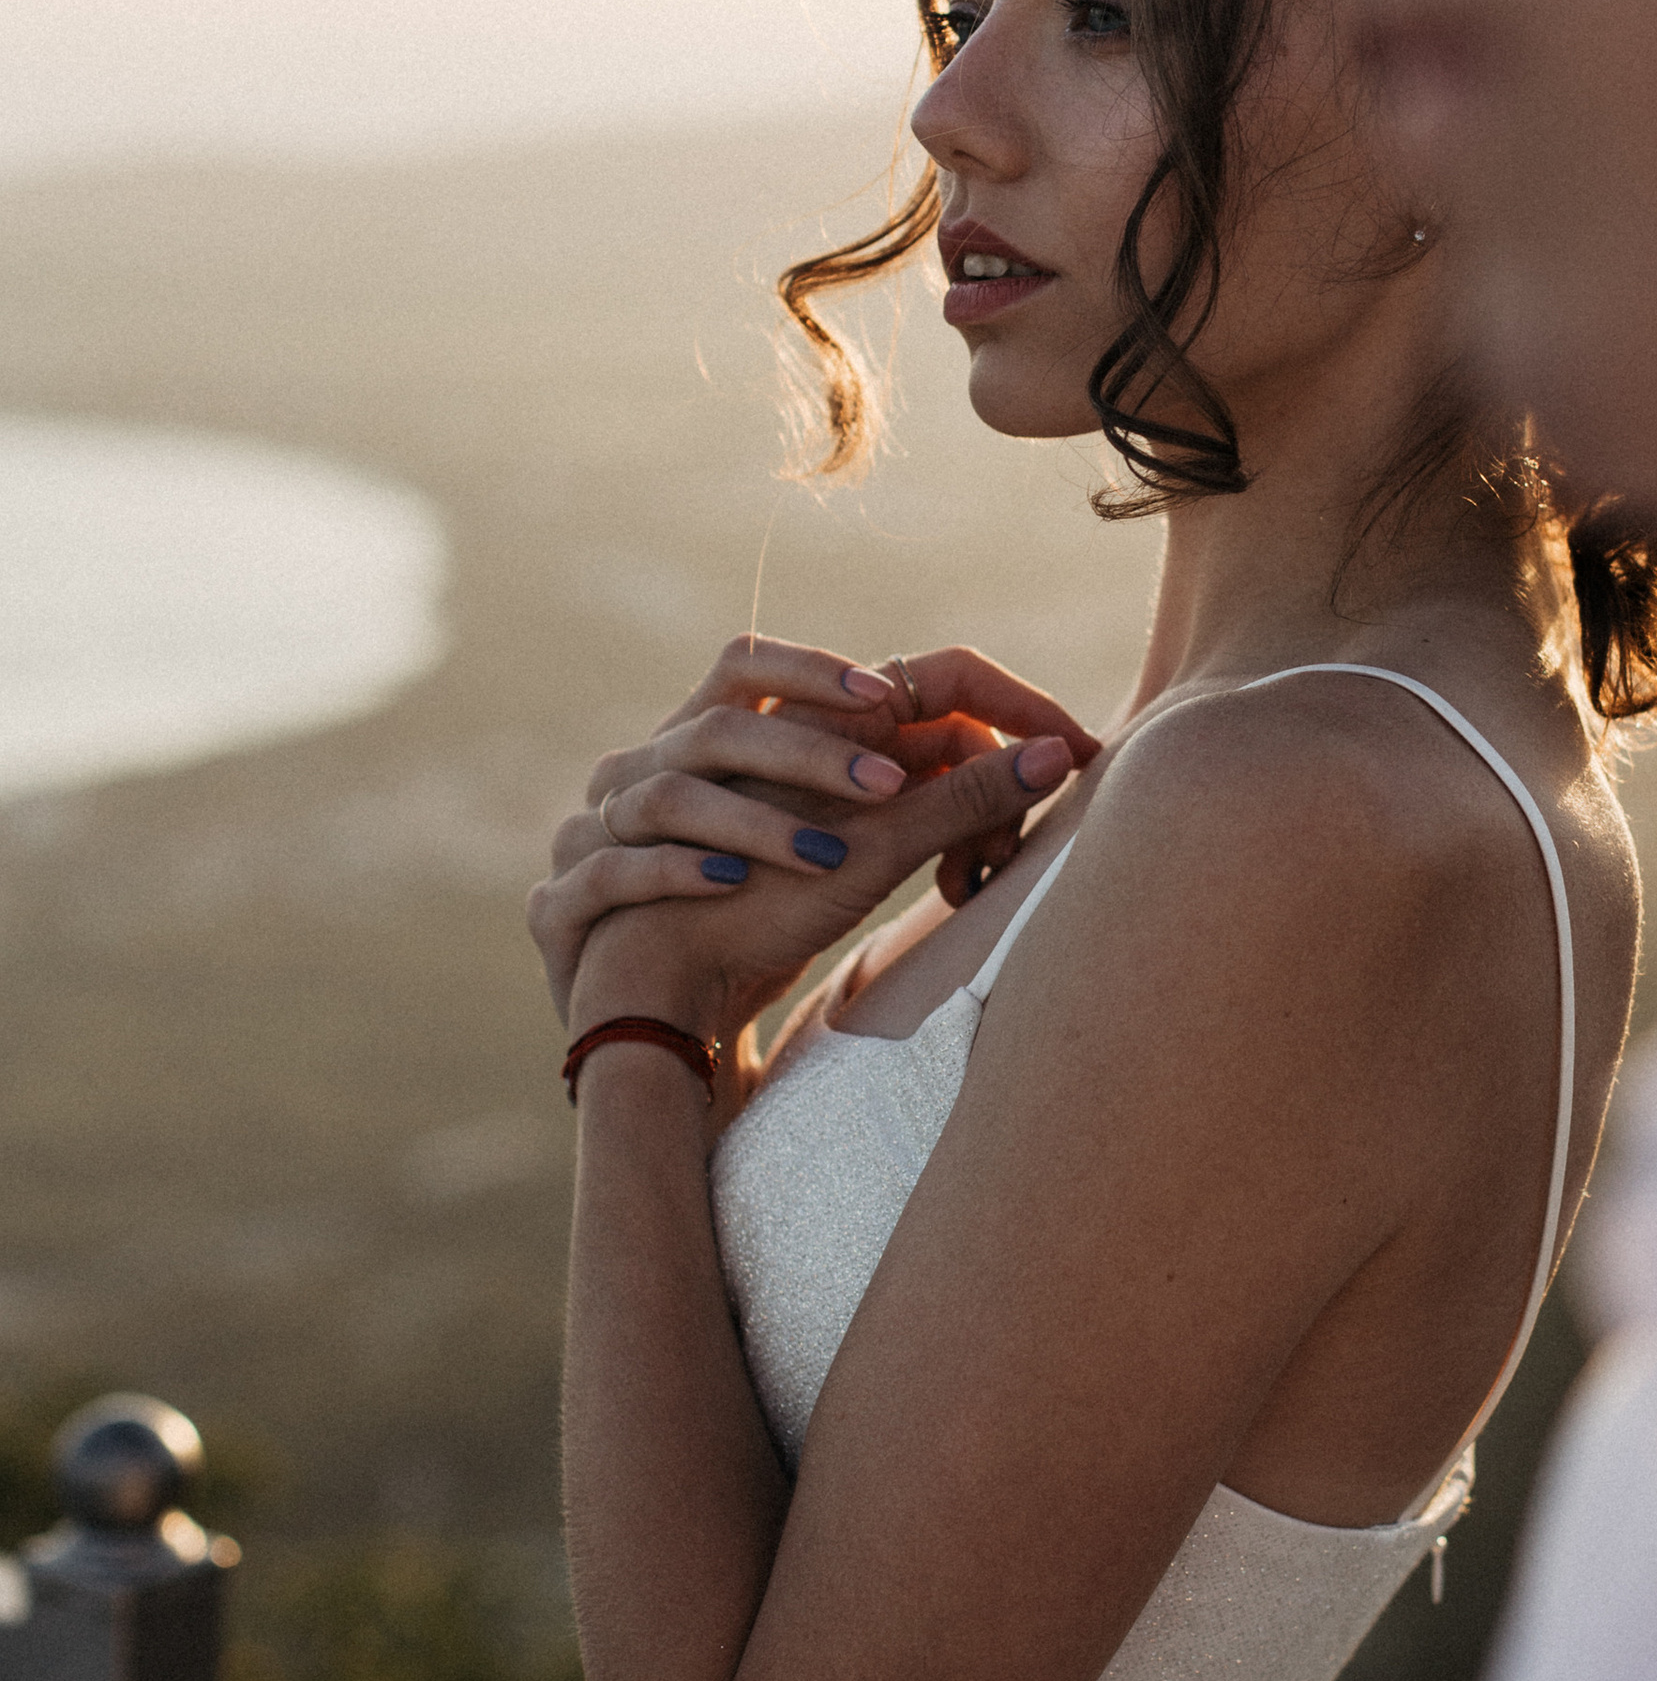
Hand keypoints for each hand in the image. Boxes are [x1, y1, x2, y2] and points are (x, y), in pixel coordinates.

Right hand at [528, 638, 1097, 1048]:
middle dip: (807, 748)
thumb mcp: (874, 856)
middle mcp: (648, 772)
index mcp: (712, 742)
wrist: (651, 1017)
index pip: (751, 663)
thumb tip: (1059, 755)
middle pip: (716, 720)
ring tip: (831, 855)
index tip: (895, 698)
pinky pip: (615, 871)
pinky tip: (728, 886)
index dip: (825, 671)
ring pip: (668, 792)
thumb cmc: (765, 918)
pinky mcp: (573, 905)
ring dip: (756, 820)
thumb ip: (952, 799)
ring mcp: (602, 836)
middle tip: (890, 788)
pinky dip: (673, 874)